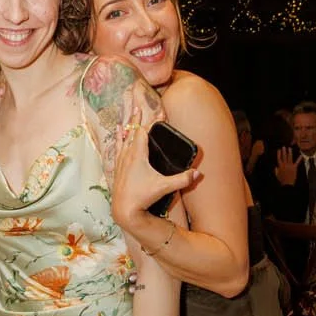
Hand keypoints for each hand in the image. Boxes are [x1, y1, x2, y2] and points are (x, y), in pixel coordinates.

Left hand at [111, 118, 197, 239]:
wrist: (124, 210)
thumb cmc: (142, 197)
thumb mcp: (164, 187)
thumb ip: (182, 180)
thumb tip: (198, 173)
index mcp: (137, 155)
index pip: (143, 132)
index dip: (152, 122)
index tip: (160, 114)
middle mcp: (127, 155)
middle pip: (132, 131)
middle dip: (137, 118)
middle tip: (138, 105)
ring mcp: (121, 161)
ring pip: (123, 138)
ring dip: (128, 126)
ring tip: (129, 115)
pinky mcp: (118, 168)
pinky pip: (118, 147)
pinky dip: (119, 137)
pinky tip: (118, 132)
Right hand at [274, 147, 299, 186]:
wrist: (287, 184)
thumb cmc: (281, 180)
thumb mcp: (277, 175)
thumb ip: (276, 170)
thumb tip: (276, 166)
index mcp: (280, 166)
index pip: (279, 158)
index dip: (279, 154)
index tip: (279, 150)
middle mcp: (285, 165)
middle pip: (284, 156)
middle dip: (284, 151)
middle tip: (284, 147)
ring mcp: (290, 166)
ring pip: (289, 157)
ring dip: (289, 152)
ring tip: (289, 148)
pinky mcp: (294, 168)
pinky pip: (297, 162)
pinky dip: (299, 159)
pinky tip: (301, 155)